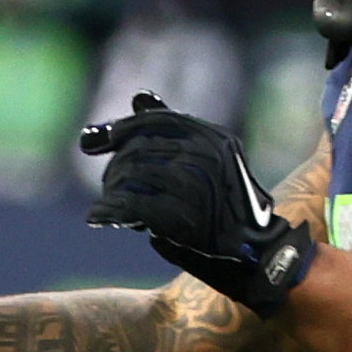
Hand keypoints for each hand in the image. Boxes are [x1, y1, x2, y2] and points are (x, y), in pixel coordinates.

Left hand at [80, 94, 315, 310]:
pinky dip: (109, 211)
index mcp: (215, 139)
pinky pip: (131, 206)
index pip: (158, 121)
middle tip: (106, 182)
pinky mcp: (182, 218)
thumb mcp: (210, 162)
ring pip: (132, 176)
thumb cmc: (227, 207)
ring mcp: (195, 187)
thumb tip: (139, 96)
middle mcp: (207, 157)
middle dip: (115, 166)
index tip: (94, 139)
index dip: (121, 128)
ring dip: (111, 190)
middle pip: (140, 149)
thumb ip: (175, 131)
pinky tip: (98, 217)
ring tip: (106, 201)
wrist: (257, 255)